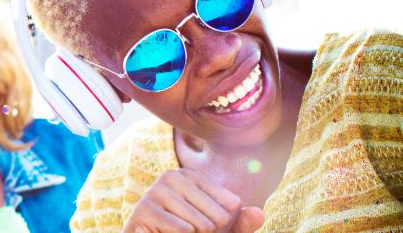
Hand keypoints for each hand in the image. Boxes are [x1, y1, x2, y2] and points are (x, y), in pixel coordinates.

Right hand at [123, 169, 263, 232]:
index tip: (207, 225)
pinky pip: (183, 231)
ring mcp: (156, 191)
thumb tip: (258, 213)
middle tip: (189, 232)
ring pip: (200, 227)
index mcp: (193, 176)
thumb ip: (241, 224)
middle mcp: (174, 176)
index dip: (225, 225)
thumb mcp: (220, 231)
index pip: (232, 205)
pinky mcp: (144, 209)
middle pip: (218, 219)